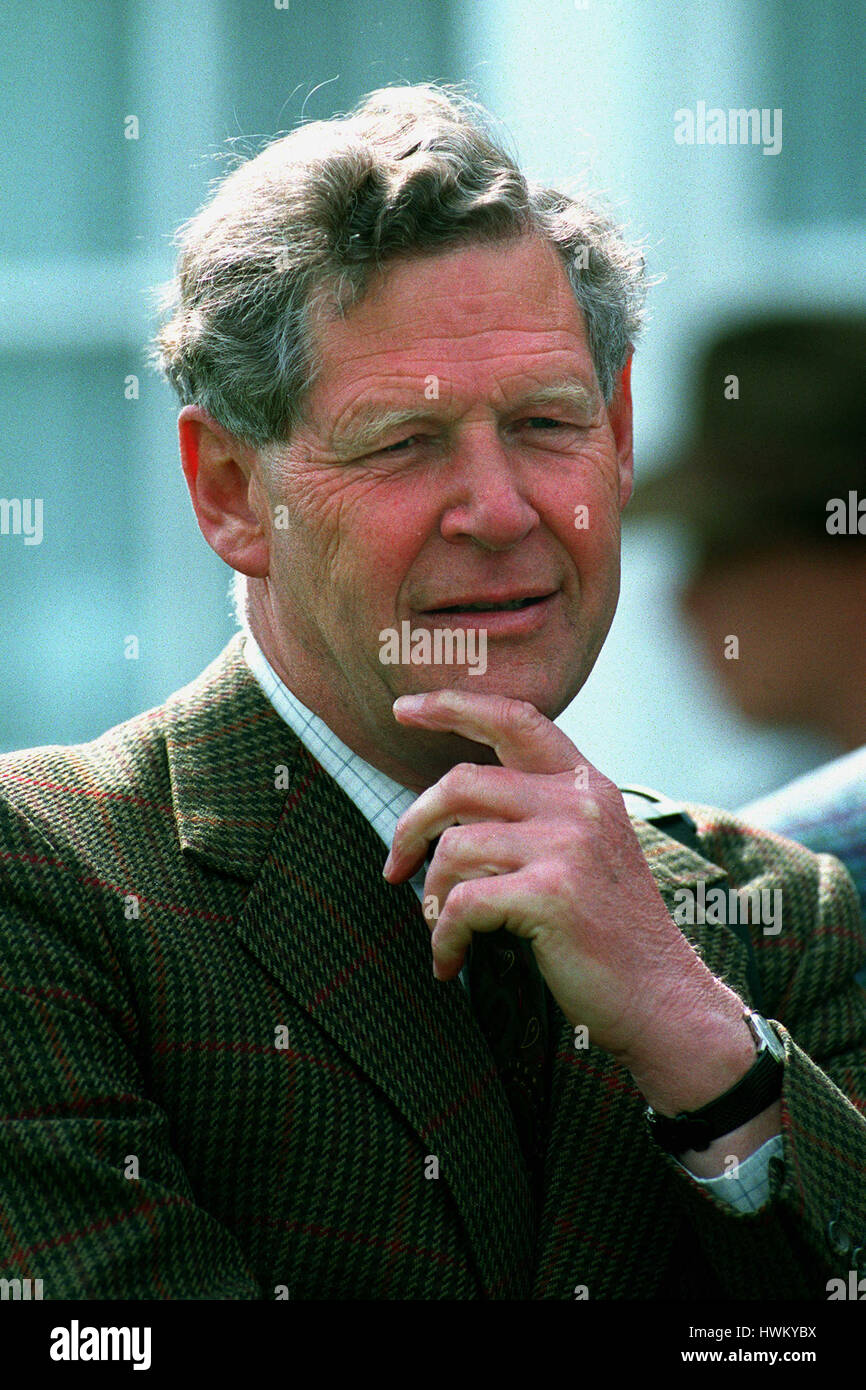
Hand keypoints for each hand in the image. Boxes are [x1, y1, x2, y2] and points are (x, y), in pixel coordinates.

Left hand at [382, 689, 740, 1091]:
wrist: (662, 1000)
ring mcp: (567, 845)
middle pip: (461, 783)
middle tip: (395, 867)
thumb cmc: (608, 934)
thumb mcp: (582, 853)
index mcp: (586, 785)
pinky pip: (461, 902)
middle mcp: (579, 803)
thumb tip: (446, 810)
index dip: (453, 706)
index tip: (403, 709)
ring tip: (439, 929)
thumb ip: (534, 816)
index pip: (516, 718)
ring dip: (432, 895)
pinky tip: (450, 961)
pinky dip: (444, 936)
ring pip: (454, 846)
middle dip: (412, 825)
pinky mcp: (550, 893)